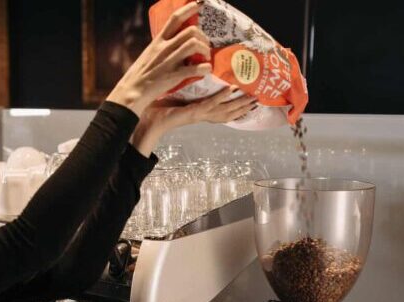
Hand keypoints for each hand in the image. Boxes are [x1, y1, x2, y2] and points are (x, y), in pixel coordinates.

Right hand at [106, 2, 211, 115]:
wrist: (132, 91)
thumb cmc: (140, 74)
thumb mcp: (148, 54)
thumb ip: (161, 48)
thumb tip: (173, 43)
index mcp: (158, 41)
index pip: (174, 19)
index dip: (188, 9)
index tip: (199, 5)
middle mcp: (164, 48)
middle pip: (190, 31)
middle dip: (203, 37)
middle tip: (205, 46)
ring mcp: (169, 61)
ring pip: (194, 45)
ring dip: (205, 50)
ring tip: (205, 58)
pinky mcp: (174, 76)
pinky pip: (195, 68)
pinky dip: (205, 68)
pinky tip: (206, 71)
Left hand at [130, 86, 257, 156]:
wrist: (144, 124)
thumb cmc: (156, 111)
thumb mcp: (173, 98)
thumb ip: (183, 91)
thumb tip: (187, 75)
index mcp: (198, 113)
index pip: (221, 111)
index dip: (236, 108)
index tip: (249, 101)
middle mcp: (201, 116)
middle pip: (228, 113)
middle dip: (243, 107)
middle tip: (259, 100)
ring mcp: (197, 115)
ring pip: (223, 110)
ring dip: (238, 103)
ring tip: (252, 97)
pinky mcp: (190, 113)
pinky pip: (208, 104)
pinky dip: (220, 97)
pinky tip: (230, 90)